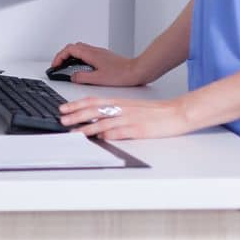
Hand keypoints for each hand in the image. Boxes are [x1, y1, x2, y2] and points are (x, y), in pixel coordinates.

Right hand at [49, 42, 147, 87]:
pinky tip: (83, 69)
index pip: (69, 50)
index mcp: (90, 54)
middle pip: (73, 47)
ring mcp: (100, 53)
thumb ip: (82, 77)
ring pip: (81, 50)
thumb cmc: (122, 74)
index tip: (55, 65)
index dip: (59, 57)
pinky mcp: (105, 57)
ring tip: (68, 67)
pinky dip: (80, 59)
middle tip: (59, 65)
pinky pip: (88, 54)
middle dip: (63, 55)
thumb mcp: (98, 79)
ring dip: (72, 57)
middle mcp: (94, 51)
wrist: (137, 71)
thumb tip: (73, 77)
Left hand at [58, 95, 192, 139]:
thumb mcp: (131, 107)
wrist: (177, 112)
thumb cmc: (155, 111)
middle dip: (75, 116)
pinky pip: (120, 132)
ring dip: (87, 128)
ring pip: (103, 122)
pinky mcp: (138, 130)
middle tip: (62, 120)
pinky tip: (99, 138)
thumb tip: (98, 120)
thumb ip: (114, 111)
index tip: (63, 108)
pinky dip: (109, 135)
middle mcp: (122, 109)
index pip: (92, 101)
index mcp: (120, 102)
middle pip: (93, 111)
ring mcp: (130, 119)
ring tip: (74, 132)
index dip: (76, 104)